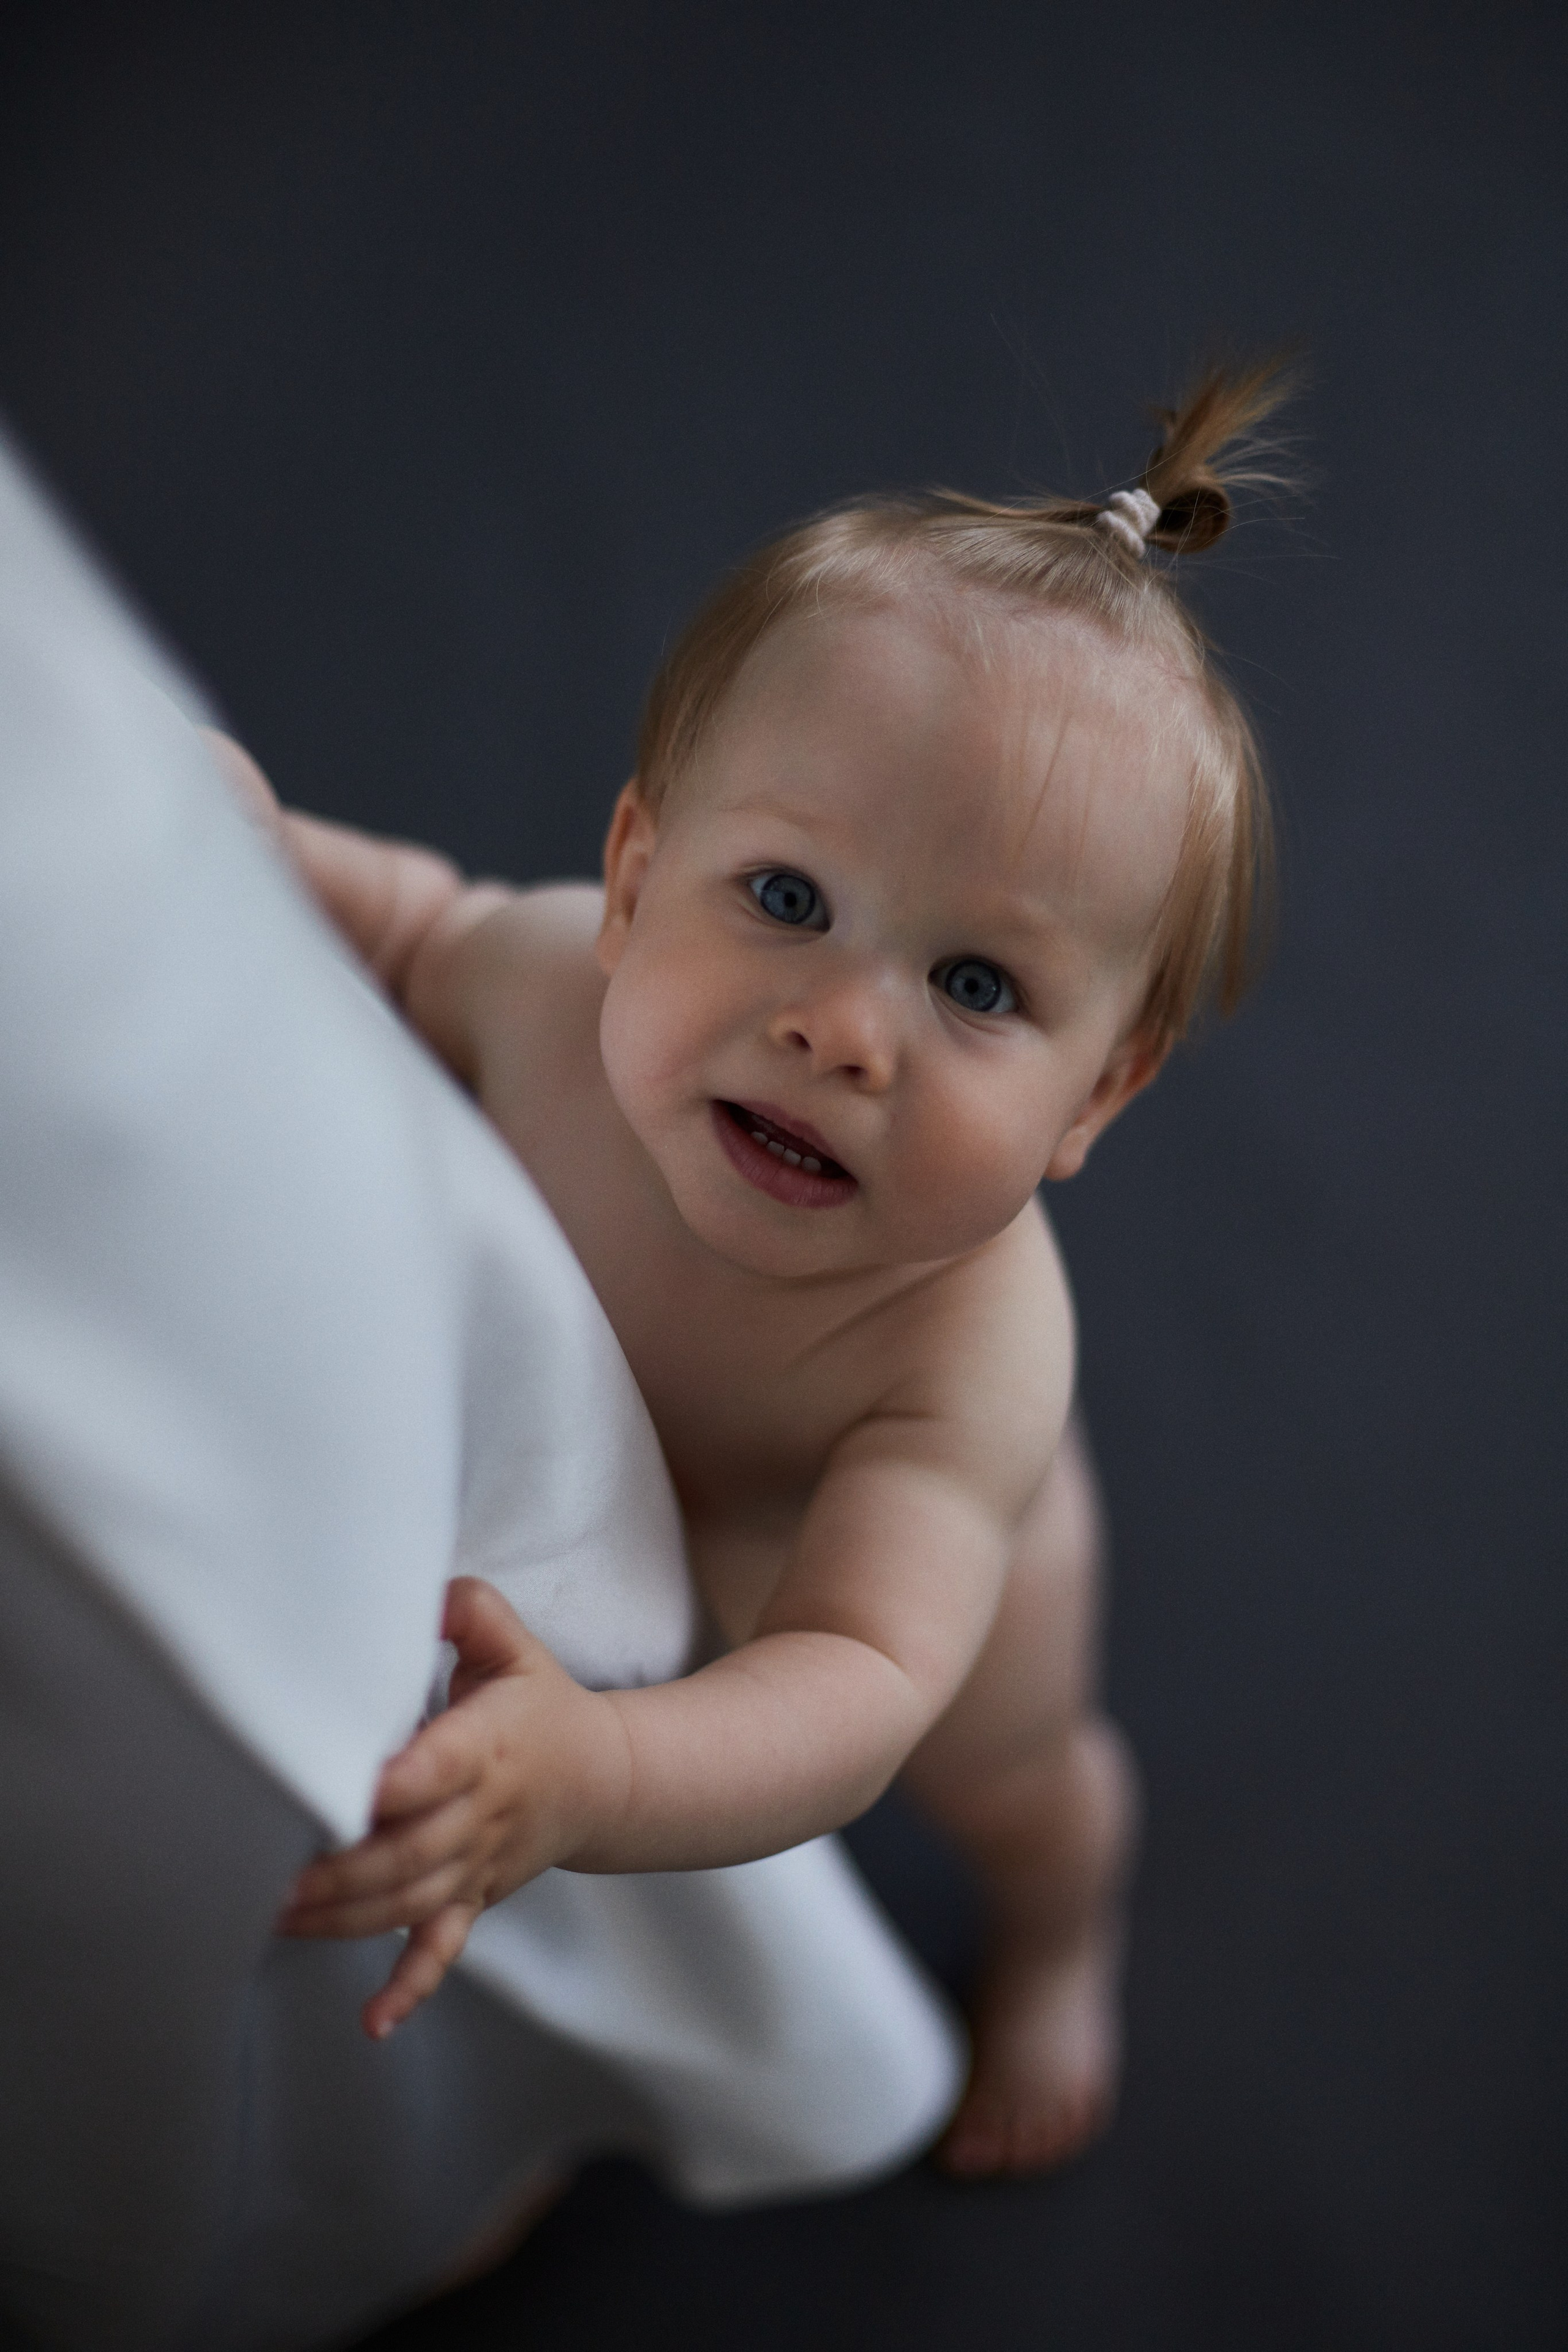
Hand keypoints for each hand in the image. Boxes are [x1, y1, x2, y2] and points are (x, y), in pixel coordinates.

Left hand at [277, 1576, 626, 2039]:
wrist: (605, 1777)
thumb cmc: (540, 1703)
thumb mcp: (512, 1643)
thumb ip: (467, 1610)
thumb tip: (421, 1594)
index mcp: (486, 1745)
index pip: (436, 1770)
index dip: (389, 1787)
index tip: (339, 1792)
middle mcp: (482, 1812)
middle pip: (411, 1852)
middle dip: (342, 1870)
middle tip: (273, 1875)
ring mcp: (478, 1864)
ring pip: (410, 1903)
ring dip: (346, 1919)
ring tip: (280, 1918)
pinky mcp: (475, 1898)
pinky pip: (444, 1949)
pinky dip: (411, 1987)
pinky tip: (374, 2021)